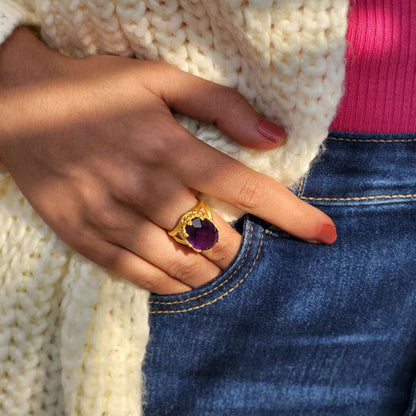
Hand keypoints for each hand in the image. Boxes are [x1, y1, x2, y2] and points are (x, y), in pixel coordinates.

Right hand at [0, 27, 335, 293]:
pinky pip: (134, 272)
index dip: (291, 214)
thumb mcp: (158, 78)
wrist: (17, 104)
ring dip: (207, 269)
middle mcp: (142, 184)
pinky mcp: (82, 233)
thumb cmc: (94, 88)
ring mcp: (108, 214)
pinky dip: (167, 282)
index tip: (325, 233)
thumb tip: (273, 137)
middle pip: (213, 236)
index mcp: (167, 144)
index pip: (244, 187)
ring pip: (176, 262)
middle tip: (239, 240)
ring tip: (215, 263)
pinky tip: (182, 279)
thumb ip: (220, 105)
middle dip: (238, 246)